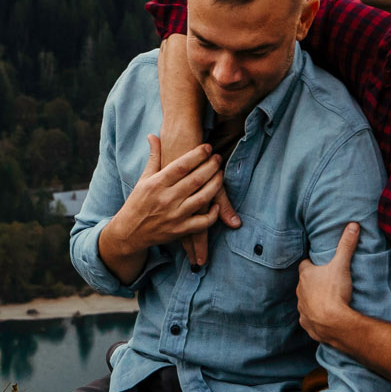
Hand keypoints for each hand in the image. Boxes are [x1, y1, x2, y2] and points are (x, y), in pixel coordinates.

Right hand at [109, 135, 225, 260]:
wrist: (129, 232)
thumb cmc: (137, 202)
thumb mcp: (144, 179)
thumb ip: (153, 157)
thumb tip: (152, 135)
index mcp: (156, 184)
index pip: (181, 166)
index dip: (197, 155)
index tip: (207, 147)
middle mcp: (166, 199)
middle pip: (195, 179)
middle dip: (211, 166)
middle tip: (218, 158)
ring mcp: (174, 216)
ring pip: (202, 198)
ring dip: (215, 185)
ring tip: (220, 174)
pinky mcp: (180, 231)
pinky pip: (202, 223)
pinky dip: (212, 214)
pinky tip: (216, 203)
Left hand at [156, 35, 239, 265]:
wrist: (180, 127)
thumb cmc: (175, 145)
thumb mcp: (165, 164)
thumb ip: (164, 169)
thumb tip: (163, 183)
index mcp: (167, 190)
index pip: (173, 220)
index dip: (179, 237)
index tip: (182, 253)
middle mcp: (178, 193)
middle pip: (186, 223)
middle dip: (192, 245)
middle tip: (198, 264)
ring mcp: (193, 186)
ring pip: (200, 217)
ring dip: (204, 237)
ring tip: (206, 257)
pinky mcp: (206, 177)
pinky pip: (214, 196)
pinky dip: (222, 210)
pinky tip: (228, 226)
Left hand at [296, 222, 360, 348]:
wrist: (333, 323)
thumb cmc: (335, 292)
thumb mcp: (342, 265)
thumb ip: (346, 245)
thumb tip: (352, 225)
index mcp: (306, 275)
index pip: (305, 265)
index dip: (312, 264)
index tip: (320, 264)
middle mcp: (299, 291)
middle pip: (304, 283)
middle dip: (312, 282)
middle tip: (326, 282)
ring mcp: (302, 308)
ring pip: (305, 301)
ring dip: (312, 300)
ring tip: (326, 300)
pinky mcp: (306, 324)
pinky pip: (308, 318)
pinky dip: (313, 317)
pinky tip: (323, 317)